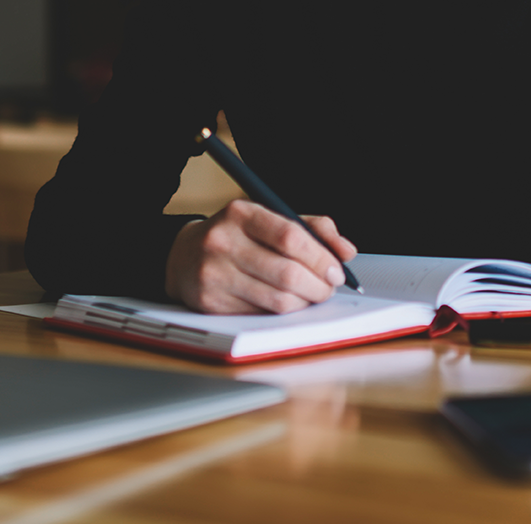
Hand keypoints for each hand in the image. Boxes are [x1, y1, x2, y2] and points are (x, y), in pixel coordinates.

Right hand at [165, 199, 356, 313]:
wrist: (183, 256)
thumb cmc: (238, 237)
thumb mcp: (271, 220)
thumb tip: (346, 252)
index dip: (321, 258)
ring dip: (304, 302)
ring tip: (309, 296)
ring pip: (277, 300)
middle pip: (287, 273)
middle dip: (318, 286)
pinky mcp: (210, 303)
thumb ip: (313, 229)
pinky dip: (281, 313)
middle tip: (328, 289)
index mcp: (241, 213)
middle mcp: (222, 241)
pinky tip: (283, 303)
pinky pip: (261, 315)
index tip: (336, 270)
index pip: (291, 236)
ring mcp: (214, 274)